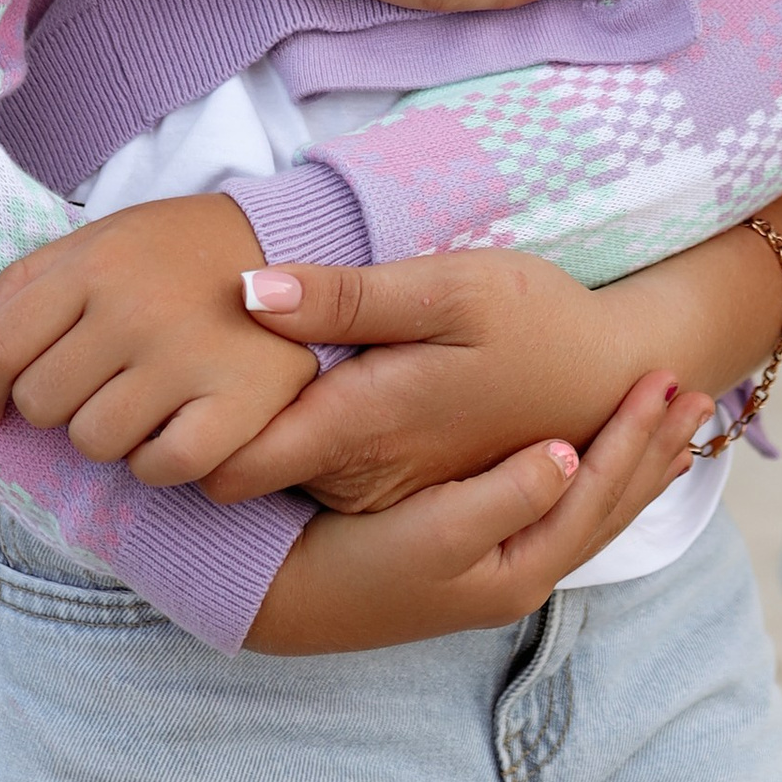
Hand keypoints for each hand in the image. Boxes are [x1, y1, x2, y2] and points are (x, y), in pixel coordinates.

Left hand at [0, 197, 320, 487]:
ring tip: (141, 400)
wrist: (299, 244)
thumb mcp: (102, 241)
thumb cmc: (182, 252)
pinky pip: (162, 468)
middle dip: (54, 405)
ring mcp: (187, 357)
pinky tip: (174, 430)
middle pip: (41, 403)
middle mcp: (135, 309)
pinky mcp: (239, 402)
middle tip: (92, 387)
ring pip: (95, 442)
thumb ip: (28, 281)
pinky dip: (159, 463)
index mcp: (96, 264)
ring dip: (108, 434)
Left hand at [203, 249, 700, 508]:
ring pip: (279, 475)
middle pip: (242, 468)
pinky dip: (302, 441)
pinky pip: (320, 476)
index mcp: (360, 426)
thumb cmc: (533, 322)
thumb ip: (346, 299)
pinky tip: (314, 388)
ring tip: (250, 363)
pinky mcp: (398, 492)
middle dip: (214, 424)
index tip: (172, 373)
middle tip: (198, 355)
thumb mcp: (448, 290)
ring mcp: (379, 491)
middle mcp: (359, 477)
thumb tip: (248, 292)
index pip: (226, 463)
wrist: (609, 379)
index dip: (185, 427)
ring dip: (260, 429)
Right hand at [243, 374, 709, 653]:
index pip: (599, 494)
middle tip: (702, 398)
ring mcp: (497, 566)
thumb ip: (504, 497)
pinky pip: (555, 507)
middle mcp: (521, 574)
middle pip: (609, 507)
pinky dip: (590, 476)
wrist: (284, 601)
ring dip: (633, 465)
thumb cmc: (355, 567)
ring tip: (674, 428)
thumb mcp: (434, 535)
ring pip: (588, 510)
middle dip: (653, 451)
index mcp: (521, 567)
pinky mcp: (470, 549)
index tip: (667, 380)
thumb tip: (566, 457)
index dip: (635, 438)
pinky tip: (592, 454)